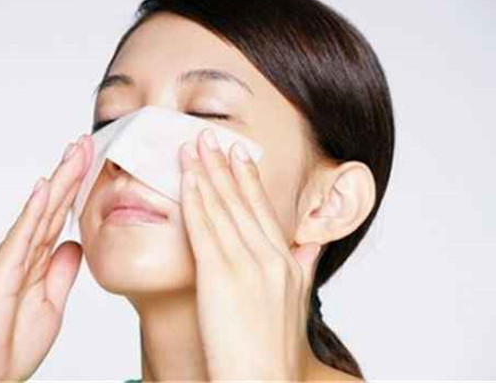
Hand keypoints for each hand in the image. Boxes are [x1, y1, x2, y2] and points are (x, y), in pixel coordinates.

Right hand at [0, 135, 92, 381]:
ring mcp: (10, 259)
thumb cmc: (12, 341)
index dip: (76, 188)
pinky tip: (45, 188)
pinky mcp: (1, 272)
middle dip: (70, 173)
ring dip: (58, 181)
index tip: (92, 162)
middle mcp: (20, 252)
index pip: (60, 215)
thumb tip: (74, 244)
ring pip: (39, 212)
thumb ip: (62, 271)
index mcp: (34, 259)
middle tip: (87, 142)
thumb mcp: (52, 302)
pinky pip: (21, 237)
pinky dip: (33, 211)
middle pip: (51, 205)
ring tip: (74, 152)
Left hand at [178, 128, 320, 380]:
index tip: (238, 154)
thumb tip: (310, 244)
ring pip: (222, 208)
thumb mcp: (297, 304)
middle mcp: (269, 257)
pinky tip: (185, 178)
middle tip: (211, 137)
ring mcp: (246, 264)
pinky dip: (194, 199)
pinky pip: (204, 228)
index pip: (263, 210)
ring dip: (205, 173)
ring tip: (193, 147)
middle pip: (242, 201)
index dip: (248, 179)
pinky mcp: (220, 276)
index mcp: (286, 262)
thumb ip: (304, 268)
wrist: (263, 382)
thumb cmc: (274, 351)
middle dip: (224, 166)